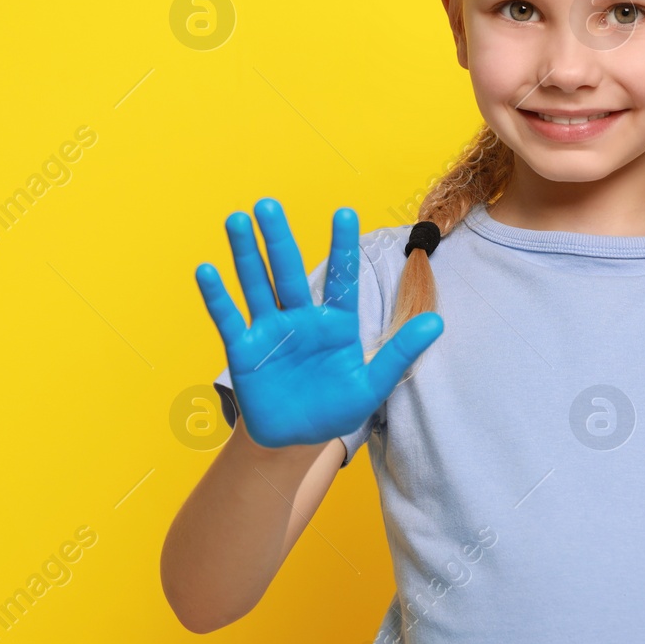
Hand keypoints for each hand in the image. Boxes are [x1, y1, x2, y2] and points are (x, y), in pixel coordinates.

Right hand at [195, 198, 443, 448]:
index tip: (344, 212)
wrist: (296, 439)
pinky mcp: (244, 350)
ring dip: (246, 255)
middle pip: (288, 271)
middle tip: (268, 204)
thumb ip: (399, 353)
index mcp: (336, 323)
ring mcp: (270, 331)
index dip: (341, 246)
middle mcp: (301, 318)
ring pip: (256, 285)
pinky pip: (229, 319)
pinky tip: (206, 270)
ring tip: (236, 220)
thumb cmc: (336, 408)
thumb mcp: (372, 385)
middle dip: (278, 239)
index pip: (340, 277)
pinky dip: (217, 297)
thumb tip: (437, 321)